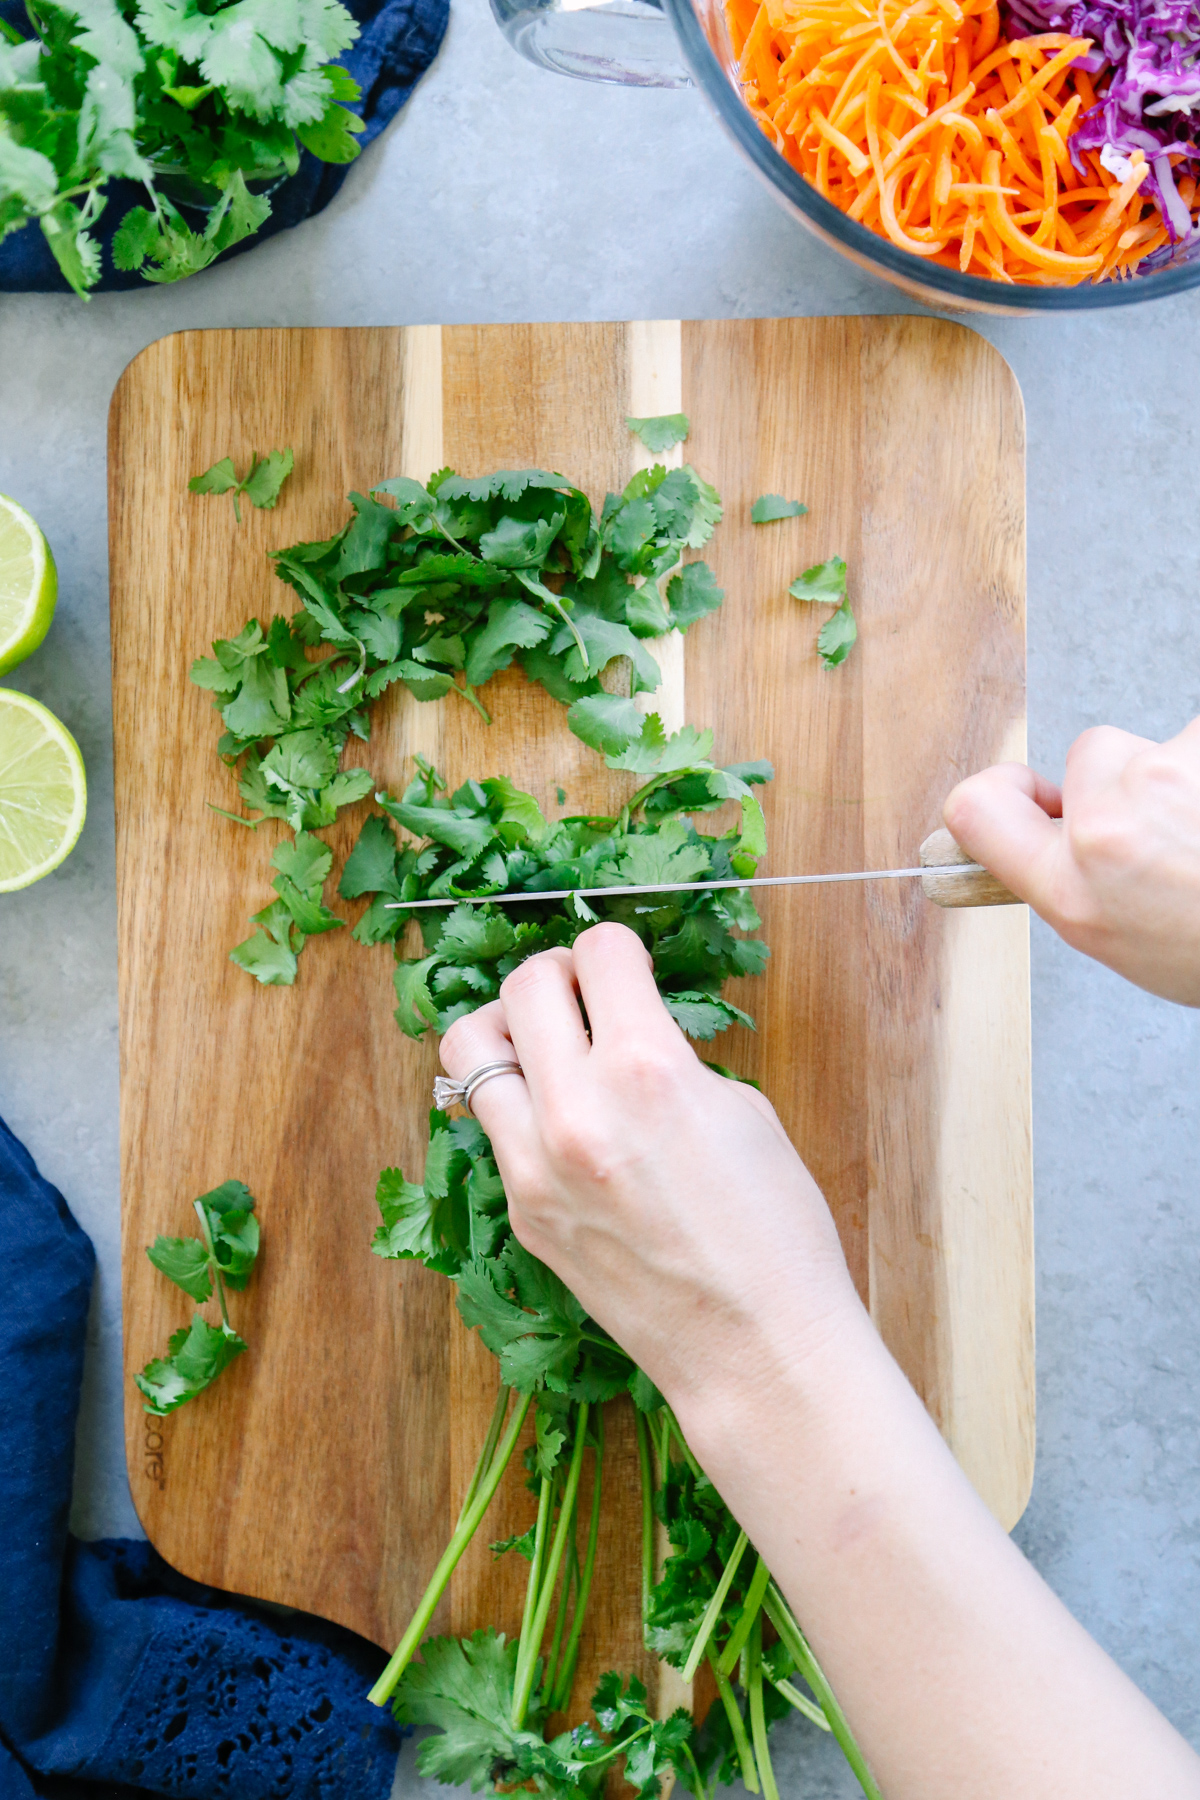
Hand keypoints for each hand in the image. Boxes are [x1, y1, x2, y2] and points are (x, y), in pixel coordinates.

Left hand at [438, 921, 861, 1430]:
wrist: (756, 1351)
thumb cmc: (775, 1233)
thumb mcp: (741, 1111)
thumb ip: (668, 1055)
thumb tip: (624, 1027)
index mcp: (647, 1071)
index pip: (600, 951)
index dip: (620, 951)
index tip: (629, 969)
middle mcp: (576, 1111)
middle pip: (522, 984)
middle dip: (559, 974)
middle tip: (586, 996)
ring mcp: (535, 1166)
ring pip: (469, 1046)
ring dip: (508, 1029)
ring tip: (549, 1047)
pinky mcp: (522, 1211)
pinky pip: (491, 1123)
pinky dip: (516, 1101)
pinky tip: (559, 1118)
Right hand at [945, 719, 1199, 1005]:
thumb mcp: (1125, 943)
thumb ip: (1072, 884)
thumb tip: (1044, 833)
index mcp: (1073, 894)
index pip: (976, 809)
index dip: (1005, 789)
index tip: (1039, 796)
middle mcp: (1108, 834)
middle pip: (1090, 755)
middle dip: (1129, 778)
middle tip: (1180, 831)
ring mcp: (1166, 782)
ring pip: (1162, 746)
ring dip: (1191, 775)